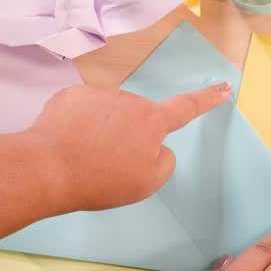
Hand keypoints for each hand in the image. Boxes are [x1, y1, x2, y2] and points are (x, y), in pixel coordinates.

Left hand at [24, 83, 230, 212]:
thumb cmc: (101, 179)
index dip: (207, 99)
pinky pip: (83, 111)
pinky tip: (68, 144)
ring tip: (86, 157)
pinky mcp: (70, 96)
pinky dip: (79, 126)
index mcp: (153, 121)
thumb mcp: (147, 183)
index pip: (187, 108)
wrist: (47, 168)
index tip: (223, 86)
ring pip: (109, 114)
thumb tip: (157, 147)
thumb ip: (164, 162)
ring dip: (103, 130)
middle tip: (111, 164)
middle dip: (130, 136)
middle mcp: (129, 100)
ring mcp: (98, 95)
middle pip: (138, 118)